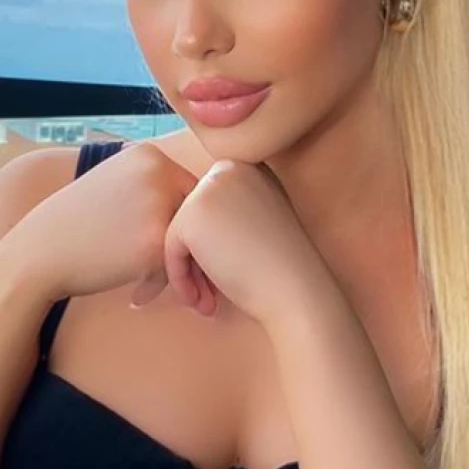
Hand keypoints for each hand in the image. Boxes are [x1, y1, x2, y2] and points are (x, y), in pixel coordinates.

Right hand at [0, 143, 217, 307]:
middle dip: (183, 248)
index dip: (179, 224)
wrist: (37, 255)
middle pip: (196, 216)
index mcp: (148, 154)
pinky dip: (160, 285)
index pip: (190, 191)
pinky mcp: (154, 241)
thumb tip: (205, 203)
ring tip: (143, 282)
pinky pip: (177, 266)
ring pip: (189, 241)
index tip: (161, 248)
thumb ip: (153, 186)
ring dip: (173, 268)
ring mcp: (157, 204)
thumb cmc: (75, 226)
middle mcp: (157, 171)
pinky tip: (136, 294)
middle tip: (161, 274)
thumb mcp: (114, 184)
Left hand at [147, 159, 329, 326]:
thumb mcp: (259, 221)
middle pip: (191, 218)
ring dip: (188, 272)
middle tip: (210, 295)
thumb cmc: (282, 267)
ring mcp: (208, 189)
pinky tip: (203, 300)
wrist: (297, 290)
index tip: (223, 277)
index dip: (212, 247)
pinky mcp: (192, 216)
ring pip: (178, 234)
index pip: (209, 208)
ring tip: (206, 301)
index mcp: (246, 166)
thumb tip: (196, 229)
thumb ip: (230, 214)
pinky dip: (181, 279)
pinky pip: (171, 249)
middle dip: (197, 261)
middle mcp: (226, 168)